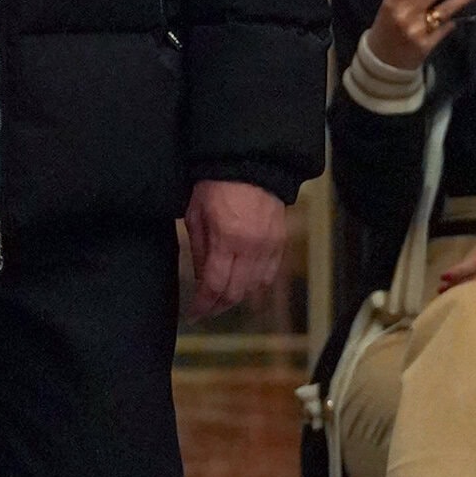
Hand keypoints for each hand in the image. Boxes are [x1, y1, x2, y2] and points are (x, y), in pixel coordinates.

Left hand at [185, 180, 286, 316]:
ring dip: (237, 297)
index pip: (215, 286)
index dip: (203, 305)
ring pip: (255, 287)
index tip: (194, 314)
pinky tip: (243, 284)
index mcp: (227, 239)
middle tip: (206, 310)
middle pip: (236, 292)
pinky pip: (270, 274)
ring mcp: (269, 245)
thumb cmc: (217, 183)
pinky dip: (255, 284)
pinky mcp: (280, 241)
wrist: (250, 162)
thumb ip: (199, 251)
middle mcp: (252, 247)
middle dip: (219, 306)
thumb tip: (201, 281)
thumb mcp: (196, 215)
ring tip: (222, 299)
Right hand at [365, 0, 475, 72]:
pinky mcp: (425, 45)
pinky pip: (445, 29)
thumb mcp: (390, 8)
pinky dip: (453, 21)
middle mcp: (404, 14)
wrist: (381, 63)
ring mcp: (416, 30)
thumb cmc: (386, 30)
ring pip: (445, 9)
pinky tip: (460, 16)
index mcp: (392, 1)